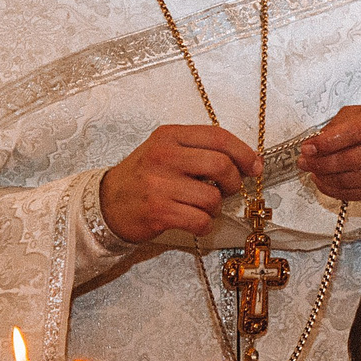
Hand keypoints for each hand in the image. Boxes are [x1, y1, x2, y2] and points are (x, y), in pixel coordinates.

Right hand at [98, 124, 257, 242]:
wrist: (106, 203)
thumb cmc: (143, 177)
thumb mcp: (166, 150)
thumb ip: (200, 150)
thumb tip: (247, 161)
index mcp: (169, 136)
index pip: (218, 137)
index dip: (244, 153)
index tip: (254, 166)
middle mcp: (164, 156)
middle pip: (222, 165)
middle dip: (233, 182)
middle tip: (228, 190)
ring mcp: (160, 184)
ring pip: (213, 197)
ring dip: (216, 208)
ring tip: (202, 207)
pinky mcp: (159, 211)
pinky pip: (201, 220)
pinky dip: (205, 224)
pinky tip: (194, 221)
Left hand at [299, 104, 360, 199]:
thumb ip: (337, 126)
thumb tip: (315, 145)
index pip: (352, 133)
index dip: (326, 143)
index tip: (307, 147)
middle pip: (351, 160)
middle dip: (321, 163)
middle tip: (305, 162)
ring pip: (351, 180)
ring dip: (325, 178)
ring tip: (313, 172)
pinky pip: (356, 194)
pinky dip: (335, 190)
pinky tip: (325, 182)